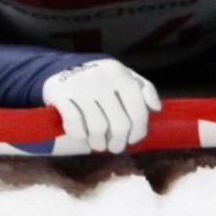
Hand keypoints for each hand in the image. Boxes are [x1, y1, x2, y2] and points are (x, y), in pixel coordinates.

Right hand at [42, 60, 161, 152]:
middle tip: (114, 146)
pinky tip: (81, 134)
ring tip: (97, 142)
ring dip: (98, 143)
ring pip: (97, 129)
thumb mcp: (123, 77)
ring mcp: (79, 86)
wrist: (60, 68)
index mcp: (120, 74)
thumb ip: (144, 89)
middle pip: (119, 125)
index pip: (138, 113)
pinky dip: (79, 135)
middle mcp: (101, 78)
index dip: (138, 132)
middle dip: (118, 143)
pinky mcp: (59, 94)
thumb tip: (156, 108)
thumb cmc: (100, 80)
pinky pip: (75, 126)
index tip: (131, 139)